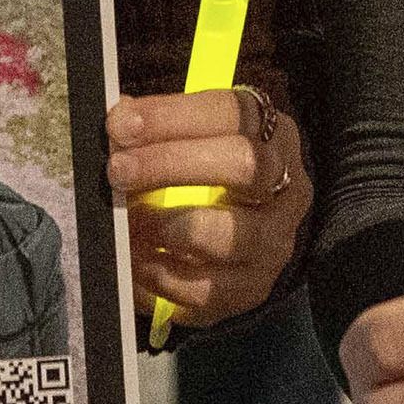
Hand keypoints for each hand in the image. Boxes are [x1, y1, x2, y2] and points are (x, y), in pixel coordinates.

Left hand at [110, 81, 307, 329]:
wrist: (233, 244)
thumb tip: (118, 124)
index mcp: (272, 134)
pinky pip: (205, 288)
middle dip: (171, 164)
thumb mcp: (191, 142)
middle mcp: (286, 186)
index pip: (230, 113)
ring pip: (230, 234)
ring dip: (167, 227)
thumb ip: (156, 130)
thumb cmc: (204, 177)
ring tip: (127, 223)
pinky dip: (159, 274)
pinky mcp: (251, 289)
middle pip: (243, 165)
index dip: (172, 117)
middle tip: (117, 171)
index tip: (119, 125)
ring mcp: (273, 241)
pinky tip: (134, 260)